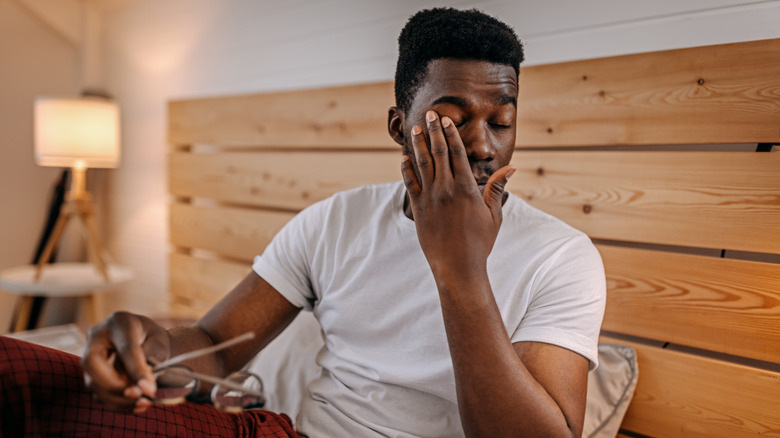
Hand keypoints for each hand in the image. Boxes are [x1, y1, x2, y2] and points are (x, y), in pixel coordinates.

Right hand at [81, 312, 169, 412]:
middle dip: (115, 386)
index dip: (137, 370)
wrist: (142, 338)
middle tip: (138, 395)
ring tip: (143, 403)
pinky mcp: (90, 373)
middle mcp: (97, 337)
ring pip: (92, 382)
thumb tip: (143, 384)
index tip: (149, 389)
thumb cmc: (151, 338)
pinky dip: (116, 403)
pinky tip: (135, 406)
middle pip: (93, 363)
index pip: (125, 348)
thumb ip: (152, 357)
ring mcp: (89, 355)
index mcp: (119, 322)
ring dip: (117, 399)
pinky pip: (97, 392)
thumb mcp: (158, 341)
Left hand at [401, 110, 514, 280]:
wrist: (457, 266)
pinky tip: (405, 157)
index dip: (450, 134)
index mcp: (466, 188)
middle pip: (438, 152)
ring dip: (418, 144)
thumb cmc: (480, 242)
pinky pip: (410, 183)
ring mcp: (430, 198)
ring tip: (416, 129)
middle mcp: (446, 189)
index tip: (446, 120)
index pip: (457, 153)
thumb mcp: (494, 214)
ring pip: (422, 164)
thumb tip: (511, 167)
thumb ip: (497, 188)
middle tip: (430, 114)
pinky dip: (406, 168)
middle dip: (433, 131)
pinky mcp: (418, 208)